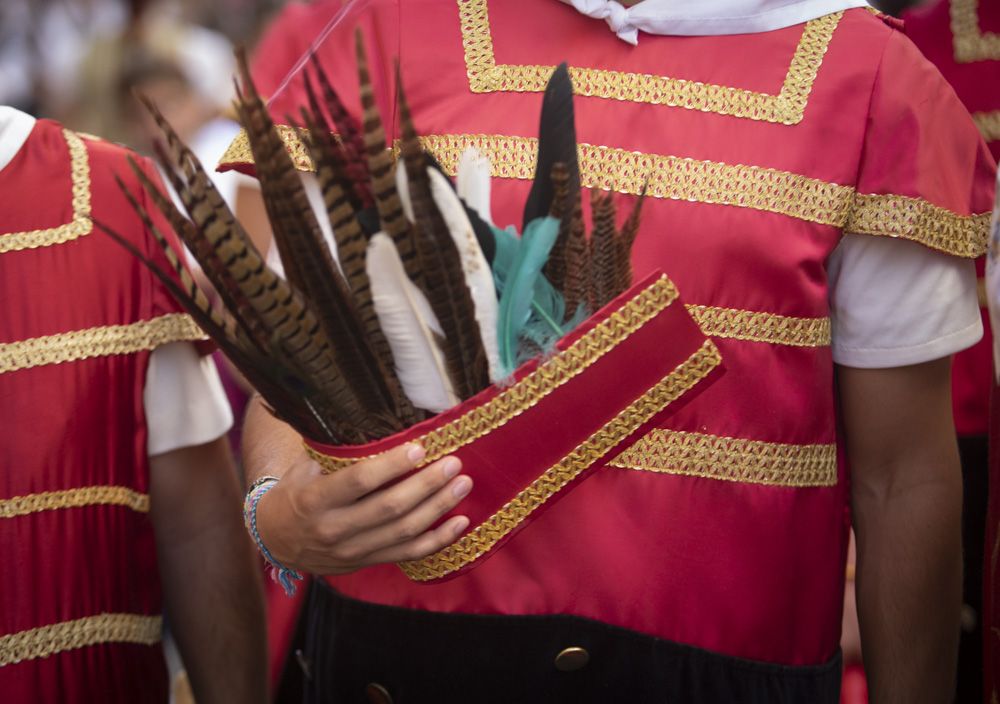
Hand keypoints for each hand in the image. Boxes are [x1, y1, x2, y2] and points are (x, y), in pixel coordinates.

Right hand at [255, 443, 471, 574]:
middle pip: (389, 508)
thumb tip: (374, 417)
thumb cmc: (296, 491)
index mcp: (316, 500)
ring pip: (404, 531)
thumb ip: (336, 451)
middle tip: (453, 463)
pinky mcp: (368, 562)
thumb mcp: (305, 467)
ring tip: (462, 484)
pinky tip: (461, 522)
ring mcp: (353, 550)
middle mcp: (335, 529)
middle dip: (426, 484)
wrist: (277, 539)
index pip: (359, 482)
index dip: (392, 466)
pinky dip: (438, 540)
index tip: (420, 448)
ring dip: (438, 508)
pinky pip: (409, 554)